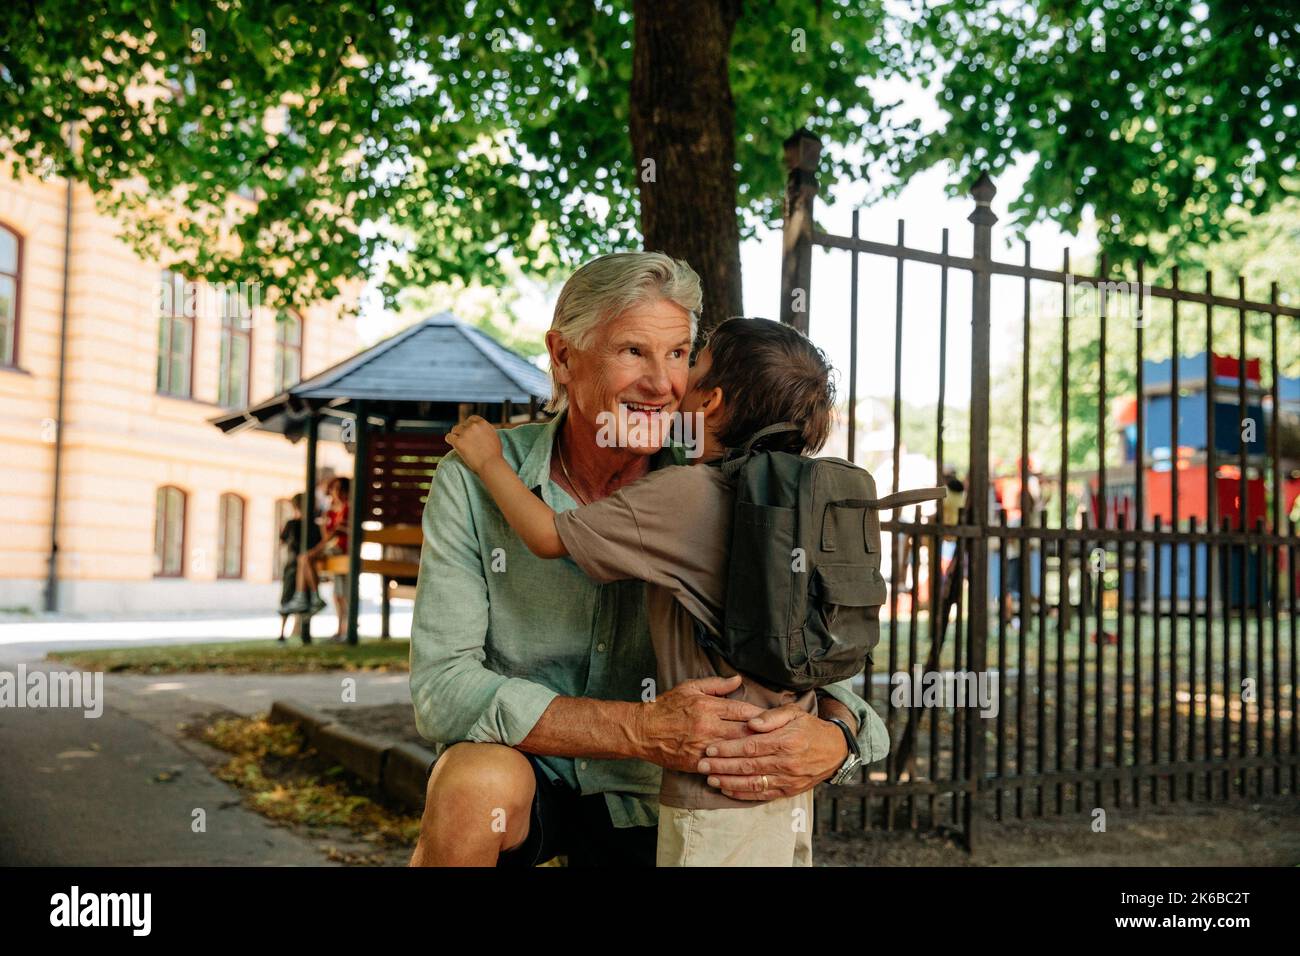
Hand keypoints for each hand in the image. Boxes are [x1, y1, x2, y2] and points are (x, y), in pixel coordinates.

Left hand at [446, 415, 502, 473]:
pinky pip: (449, 437)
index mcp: (482, 423)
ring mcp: (465, 433)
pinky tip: (452, 443)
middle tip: (464, 440)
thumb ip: (486, 430)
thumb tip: (481, 429)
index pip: (471, 419)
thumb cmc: (494, 454)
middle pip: (462, 424)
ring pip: (454, 429)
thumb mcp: (494, 436)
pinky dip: (449, 440)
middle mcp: (473, 426)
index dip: (469, 426)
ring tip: (459, 443)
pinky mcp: (458, 442)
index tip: (469, 432)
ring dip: (456, 435)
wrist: (491, 465)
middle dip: (462, 431)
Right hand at [632, 675, 766, 772]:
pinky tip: (749, 768)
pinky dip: (735, 766)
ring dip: (753, 752)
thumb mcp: (690, 688)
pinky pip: (721, 765)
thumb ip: (716, 684)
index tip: (774, 718)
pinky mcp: (697, 762)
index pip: (743, 710)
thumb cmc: (667, 707)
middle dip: (764, 735)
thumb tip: (738, 680)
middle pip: (745, 731)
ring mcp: (703, 746)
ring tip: (770, 753)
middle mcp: (708, 726)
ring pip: (736, 750)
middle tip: (780, 737)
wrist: (644, 731)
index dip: (762, 715)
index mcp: (708, 706)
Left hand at [696, 705, 847, 800]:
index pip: (750, 746)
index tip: (710, 748)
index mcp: (786, 741)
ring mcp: (787, 779)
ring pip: (753, 783)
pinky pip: (762, 794)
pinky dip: (743, 794)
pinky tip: (728, 790)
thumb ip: (771, 716)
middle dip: (722, 766)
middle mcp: (786, 763)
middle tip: (702, 765)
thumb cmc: (809, 727)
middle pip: (747, 766)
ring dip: (729, 782)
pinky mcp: (788, 790)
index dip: (728, 748)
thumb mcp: (794, 712)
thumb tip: (751, 723)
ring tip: (710, 779)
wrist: (835, 750)